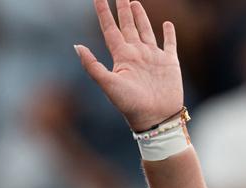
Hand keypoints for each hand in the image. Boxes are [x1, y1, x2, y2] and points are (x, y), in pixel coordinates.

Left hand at [75, 0, 183, 130]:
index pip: (110, 29)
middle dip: (123, 10)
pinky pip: (169, 43)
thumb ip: (92, 65)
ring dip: (140, 17)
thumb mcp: (108, 84)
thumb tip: (76, 46)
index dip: (103, 13)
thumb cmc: (129, 104)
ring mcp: (152, 57)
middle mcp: (136, 54)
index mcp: (121, 57)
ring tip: (134, 3)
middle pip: (127, 26)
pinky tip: (166, 24)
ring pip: (145, 30)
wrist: (154, 118)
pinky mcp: (169, 62)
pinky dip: (168, 33)